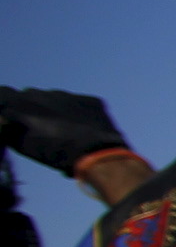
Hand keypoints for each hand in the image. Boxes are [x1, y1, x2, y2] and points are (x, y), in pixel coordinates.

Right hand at [0, 89, 131, 176]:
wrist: (95, 152)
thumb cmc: (53, 152)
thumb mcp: (22, 145)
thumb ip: (8, 129)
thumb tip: (5, 122)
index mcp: (21, 103)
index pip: (3, 94)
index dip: (5, 104)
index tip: (10, 115)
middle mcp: (41, 93)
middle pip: (29, 96)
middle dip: (30, 109)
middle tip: (38, 128)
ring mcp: (66, 95)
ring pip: (54, 99)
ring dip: (54, 110)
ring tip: (63, 131)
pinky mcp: (89, 100)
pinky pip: (79, 104)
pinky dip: (77, 113)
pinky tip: (82, 128)